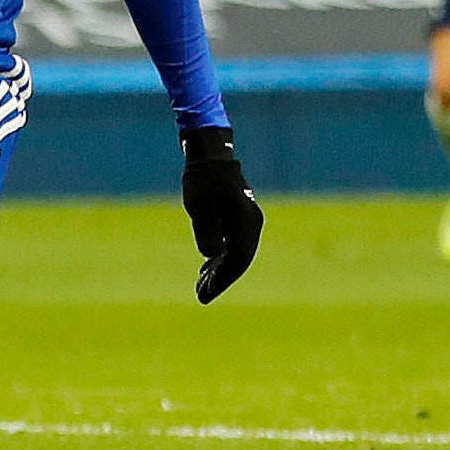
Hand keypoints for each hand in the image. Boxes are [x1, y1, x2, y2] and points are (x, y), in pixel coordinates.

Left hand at [180, 126, 262, 304]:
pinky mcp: (241, 219)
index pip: (236, 258)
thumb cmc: (202, 177)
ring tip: (202, 286)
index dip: (221, 279)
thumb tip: (210, 255)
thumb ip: (205, 228)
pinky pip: (235, 244)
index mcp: (244, 220)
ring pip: (237, 254)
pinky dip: (222, 258)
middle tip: (202, 295)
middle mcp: (251, 223)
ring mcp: (248, 221)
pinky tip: (208, 268)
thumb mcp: (198, 202)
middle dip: (221, 279)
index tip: (205, 293)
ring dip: (221, 270)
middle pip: (239, 259)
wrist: (212, 154)